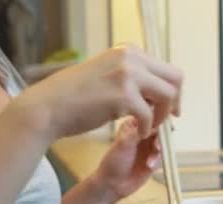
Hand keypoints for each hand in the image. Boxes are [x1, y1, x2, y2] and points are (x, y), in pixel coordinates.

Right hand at [6, 44, 181, 139]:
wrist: (48, 107)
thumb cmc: (76, 97)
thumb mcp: (109, 76)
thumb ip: (133, 78)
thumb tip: (159, 91)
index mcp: (129, 51)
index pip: (167, 68)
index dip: (172, 90)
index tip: (170, 107)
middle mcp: (131, 57)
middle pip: (174, 78)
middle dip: (175, 101)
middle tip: (169, 119)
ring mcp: (128, 74)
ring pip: (168, 96)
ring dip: (163, 116)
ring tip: (150, 127)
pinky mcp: (124, 96)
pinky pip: (150, 115)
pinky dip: (147, 128)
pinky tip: (137, 132)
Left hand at [92, 118, 162, 203]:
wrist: (113, 185)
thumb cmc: (113, 162)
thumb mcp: (124, 143)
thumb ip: (139, 131)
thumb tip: (155, 121)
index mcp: (133, 125)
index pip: (151, 116)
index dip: (159, 120)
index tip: (160, 129)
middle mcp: (143, 133)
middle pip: (161, 128)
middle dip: (161, 138)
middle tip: (157, 147)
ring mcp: (149, 146)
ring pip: (165, 142)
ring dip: (159, 151)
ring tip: (150, 161)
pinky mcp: (155, 158)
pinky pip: (164, 155)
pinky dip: (158, 160)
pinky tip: (149, 166)